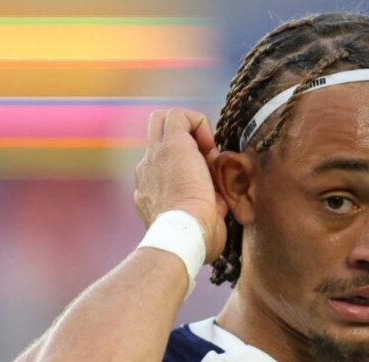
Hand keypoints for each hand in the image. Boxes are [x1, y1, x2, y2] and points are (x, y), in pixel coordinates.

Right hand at [134, 108, 227, 262]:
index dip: (190, 166)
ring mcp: (155, 156)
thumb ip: (206, 206)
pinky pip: (179, 116)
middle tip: (206, 160)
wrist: (184, 235)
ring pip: (162, 120)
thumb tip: (220, 200)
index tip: (209, 182)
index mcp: (152, 190)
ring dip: (191, 131)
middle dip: (184, 139)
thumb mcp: (199, 223)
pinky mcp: (171, 145)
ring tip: (208, 155)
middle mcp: (147, 170)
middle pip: (156, 134)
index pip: (165, 164)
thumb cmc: (195, 239)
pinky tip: (210, 145)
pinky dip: (199, 122)